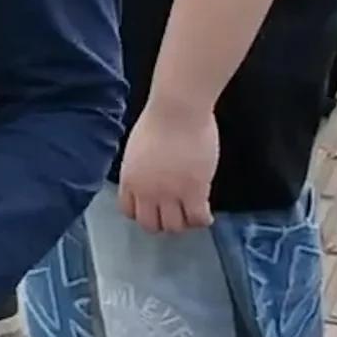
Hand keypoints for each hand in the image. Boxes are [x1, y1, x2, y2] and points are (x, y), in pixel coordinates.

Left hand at [118, 103, 218, 233]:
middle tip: (175, 216)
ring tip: (191, 215)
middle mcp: (146, 191)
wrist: (178, 110)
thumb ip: (142, 168)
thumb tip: (151, 177)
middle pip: (150, 224)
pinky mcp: (194, 192)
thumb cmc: (160, 118)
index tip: (153, 210)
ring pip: (174, 226)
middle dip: (162, 223)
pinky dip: (203, 220)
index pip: (129, 211)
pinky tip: (207, 214)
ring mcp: (170, 194)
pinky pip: (197, 219)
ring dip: (183, 223)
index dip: (143, 212)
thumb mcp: (138, 148)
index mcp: (130, 178)